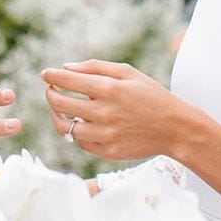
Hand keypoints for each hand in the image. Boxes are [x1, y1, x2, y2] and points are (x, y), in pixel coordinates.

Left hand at [41, 60, 190, 162]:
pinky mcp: (108, 152)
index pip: (66, 81)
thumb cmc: (151, 96)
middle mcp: (104, 113)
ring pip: (65, 127)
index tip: (45, 74)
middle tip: (51, 90)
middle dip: (50, 94)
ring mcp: (105, 135)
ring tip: (60, 109)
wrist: (175, 129)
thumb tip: (65, 67)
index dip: (51, 76)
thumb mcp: (127, 72)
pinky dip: (76, 132)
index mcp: (108, 89)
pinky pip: (80, 143)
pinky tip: (81, 123)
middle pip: (60, 104)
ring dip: (58, 115)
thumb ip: (94, 67)